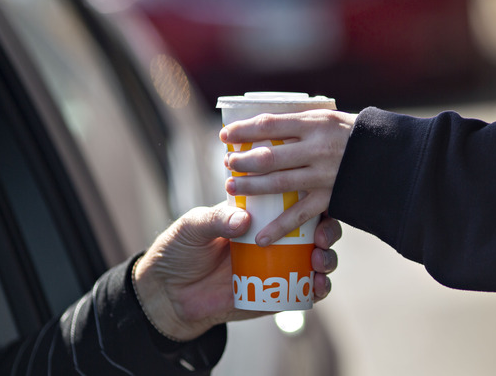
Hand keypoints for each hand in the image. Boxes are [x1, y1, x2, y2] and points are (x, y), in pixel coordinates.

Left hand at [133, 205, 340, 340]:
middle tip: (321, 238)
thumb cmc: (179, 250)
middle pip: (315, 230)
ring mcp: (277, 266)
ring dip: (327, 260)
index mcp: (258, 214)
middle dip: (328, 232)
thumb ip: (216, 219)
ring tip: (319, 262)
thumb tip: (244, 219)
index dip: (313, 201)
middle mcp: (274, 238)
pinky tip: (317, 286)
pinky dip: (317, 289)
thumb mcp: (193, 226)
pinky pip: (304, 291)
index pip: (294, 201)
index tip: (319, 205)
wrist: (167, 294)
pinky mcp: (275, 293)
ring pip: (316, 260)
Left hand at [220, 109, 355, 245]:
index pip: (270, 124)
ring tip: (232, 186)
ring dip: (252, 187)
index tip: (225, 134)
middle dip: (243, 160)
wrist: (393, 156)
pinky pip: (300, 216)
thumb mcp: (329, 118)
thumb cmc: (355, 134)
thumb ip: (301, 124)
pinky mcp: (330, 198)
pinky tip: (259, 237)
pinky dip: (278, 228)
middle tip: (228, 163)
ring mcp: (323, 175)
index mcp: (315, 123)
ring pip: (278, 183)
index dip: (244, 130)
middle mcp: (318, 148)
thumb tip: (266, 125)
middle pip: (269, 155)